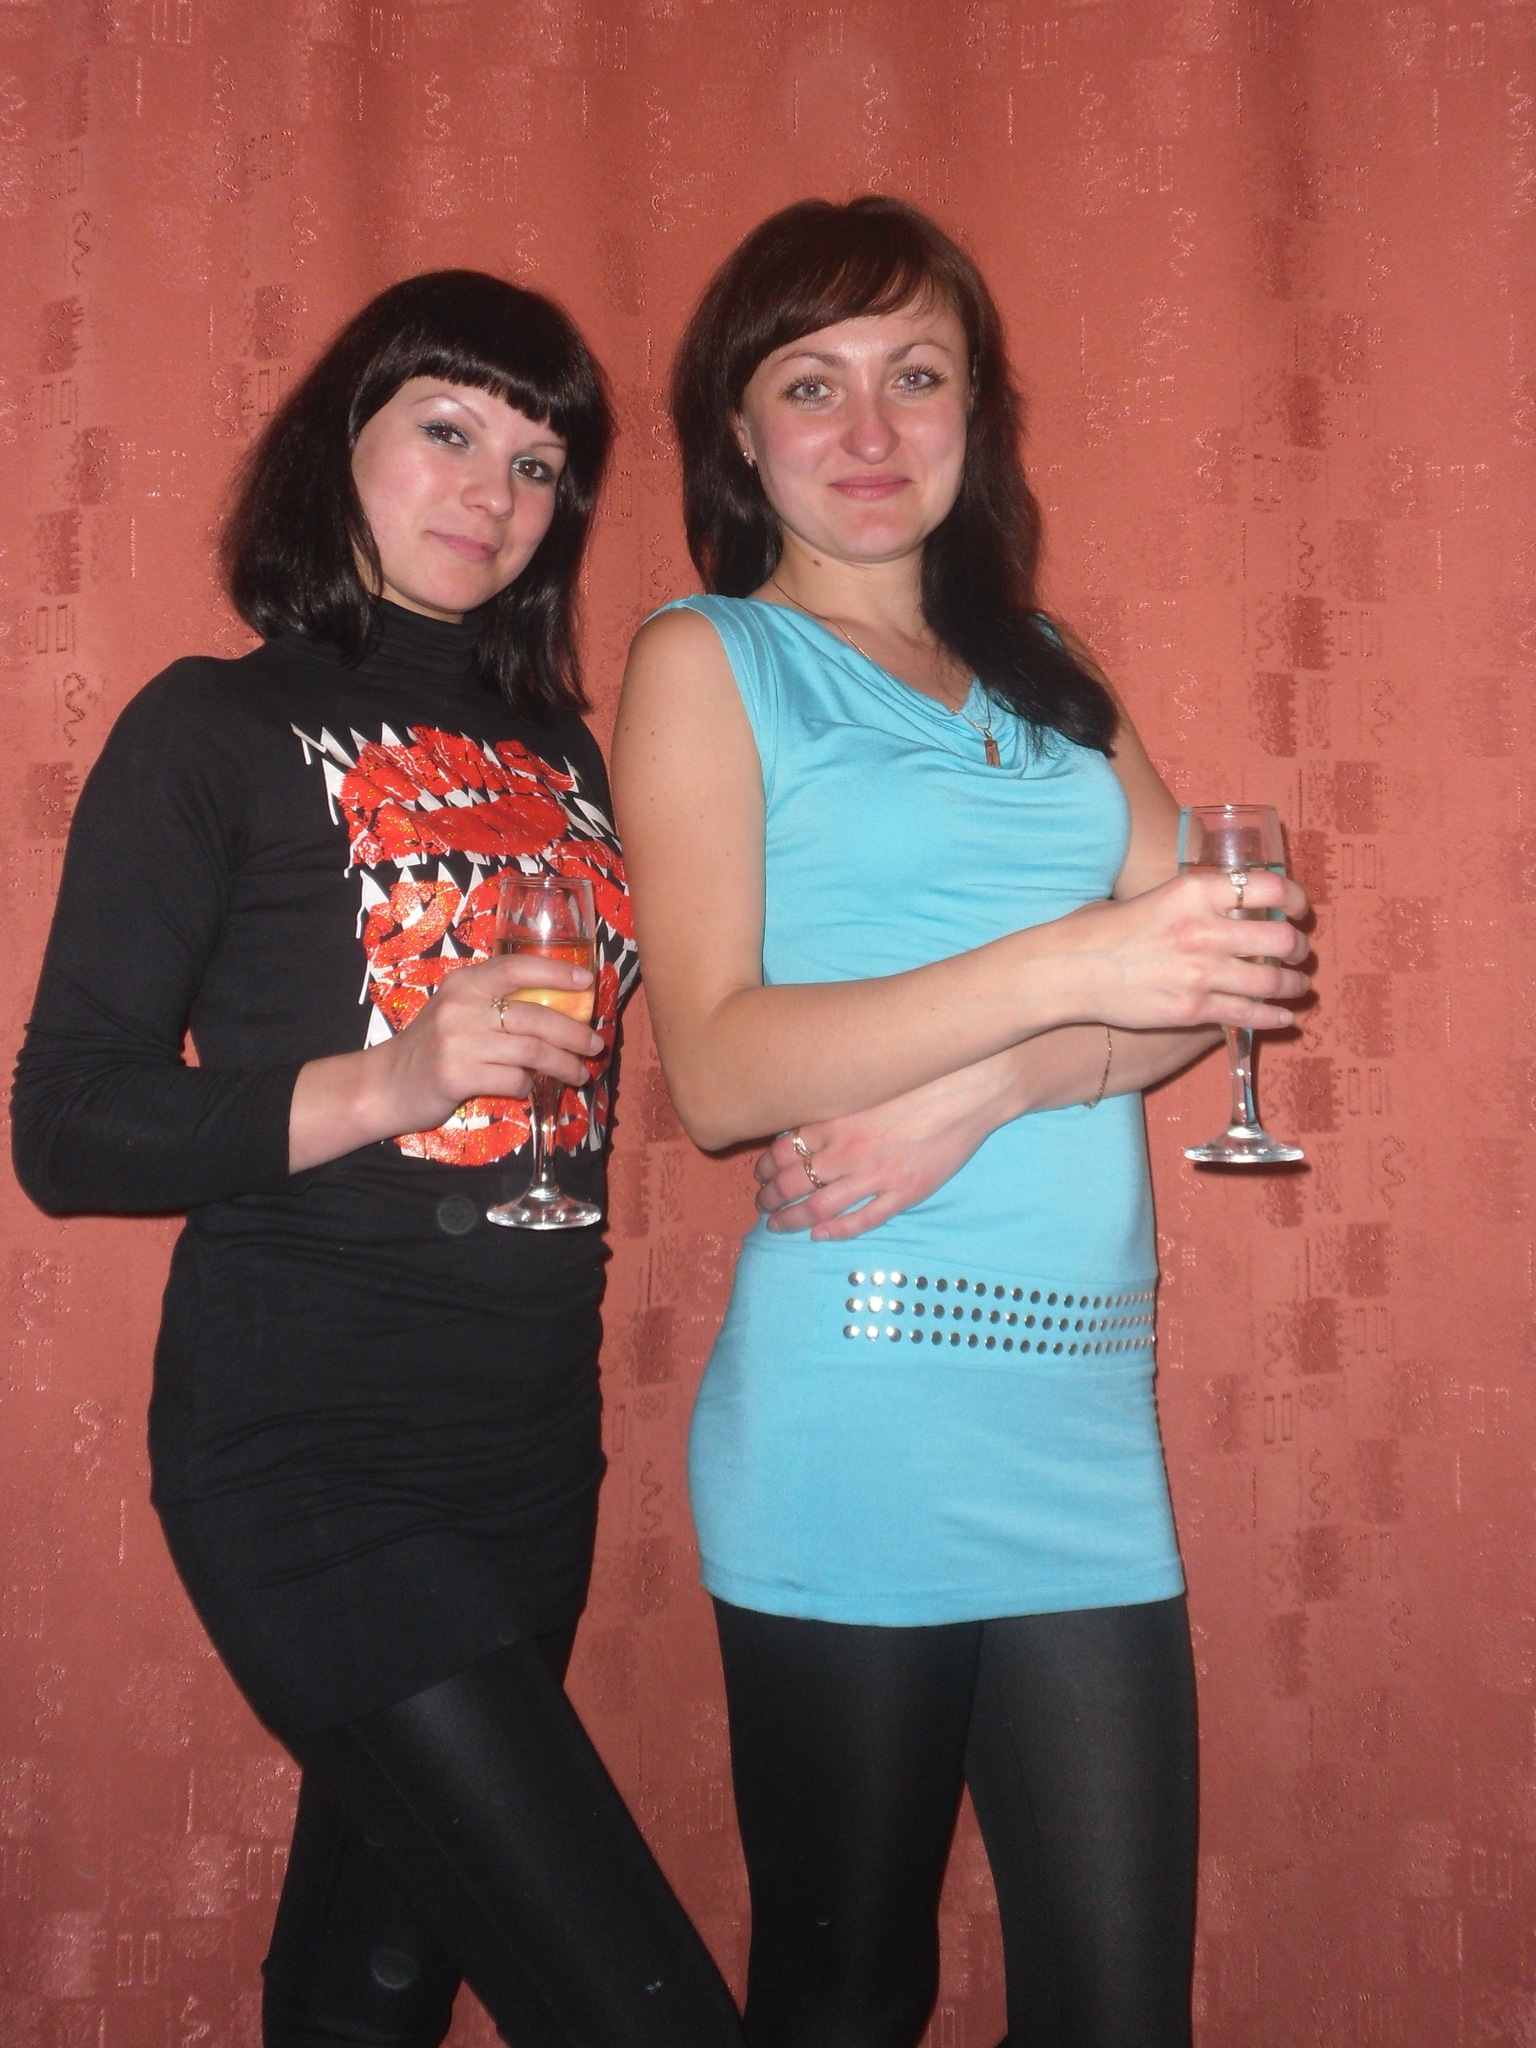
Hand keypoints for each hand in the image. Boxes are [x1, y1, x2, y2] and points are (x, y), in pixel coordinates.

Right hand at [369, 953, 601, 1134]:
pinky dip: (528, 1085)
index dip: (556, 972)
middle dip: (574, 1033)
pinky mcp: (456, 1076)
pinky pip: (512, 1079)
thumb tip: (561, 1006)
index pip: (516, 967)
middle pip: (535, 1016)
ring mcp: (458, 1042)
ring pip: (531, 1051)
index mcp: (465, 983)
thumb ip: (497, 1002)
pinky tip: (528, 1087)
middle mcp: (461, 1007)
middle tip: (595, 1045)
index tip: (587, 983)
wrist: (387, 1083)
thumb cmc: (435, 1045)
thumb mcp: (459, 1010)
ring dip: (564, 1065)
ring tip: (579, 1073)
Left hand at [755, 1063, 1007, 1241]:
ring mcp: (876, 1174)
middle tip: (761, 1205)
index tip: (759, 1176)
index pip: (781, 1151)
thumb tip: (800, 1121)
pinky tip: (820, 1235)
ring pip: (819, 1208)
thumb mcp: (865, 1082)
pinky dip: (836, 1231)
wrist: (973, 1084)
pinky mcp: (904, 1192)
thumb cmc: (919, 1075)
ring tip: (778, 1225)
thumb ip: (833, 1104)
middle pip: (793, 1183)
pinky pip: (862, 1220)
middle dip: (770, 1198)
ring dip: (792, 1220)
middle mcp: (848, 1149)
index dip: (764, 1169)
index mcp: (835, 1118)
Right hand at [1059, 869, 1309, 1032]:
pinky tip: (1283, 1016)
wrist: (1070, 969)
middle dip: (1298, 947)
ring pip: (1273, 981)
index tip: (1298, 910)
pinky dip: (1274, 1017)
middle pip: (1282, 939)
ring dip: (1293, 984)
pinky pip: (1250, 1015)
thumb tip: (1231, 908)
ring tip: (1297, 985)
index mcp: (1196, 891)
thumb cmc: (1104, 929)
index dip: (1296, 900)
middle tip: (1297, 951)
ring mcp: (1201, 974)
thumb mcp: (1156, 896)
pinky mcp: (1193, 1010)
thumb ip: (1196, 902)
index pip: (1271, 890)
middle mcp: (1205, 930)